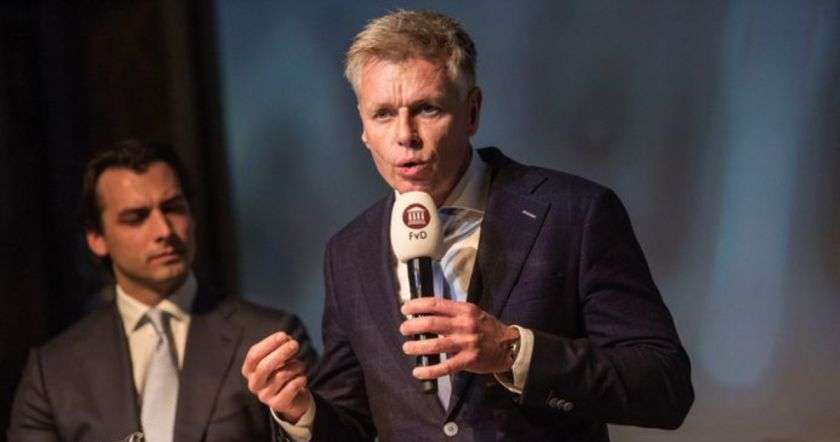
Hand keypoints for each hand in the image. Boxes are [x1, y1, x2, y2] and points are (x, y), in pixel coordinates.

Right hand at [242, 331, 309, 422]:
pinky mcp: (277, 404)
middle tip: (295, 344)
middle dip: (281, 353)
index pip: (253, 355)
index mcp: (249, 370)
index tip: (283, 335)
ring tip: (300, 365)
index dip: (268, 344)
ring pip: (281, 376)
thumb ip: (280, 347)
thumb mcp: (279, 358)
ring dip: (295, 366)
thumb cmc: (283, 371)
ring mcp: (264, 396)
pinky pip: (291, 387)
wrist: (293, 397)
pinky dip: (300, 379)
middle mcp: (254, 384)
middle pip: (264, 366)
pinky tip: (302, 378)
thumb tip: (286, 339)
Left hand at [399, 297, 519, 379]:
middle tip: (403, 329)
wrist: (508, 345)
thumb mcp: (472, 313)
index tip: (405, 308)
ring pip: (436, 345)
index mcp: (464, 310)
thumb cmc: (486, 327)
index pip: (435, 304)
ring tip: (407, 348)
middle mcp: (464, 324)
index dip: (417, 305)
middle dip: (413, 326)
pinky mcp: (469, 360)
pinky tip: (418, 371)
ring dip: (417, 347)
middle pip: (432, 323)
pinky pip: (445, 367)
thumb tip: (425, 314)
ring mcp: (467, 343)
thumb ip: (452, 313)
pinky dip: (430, 370)